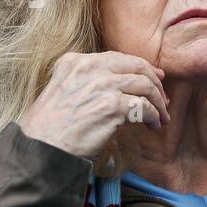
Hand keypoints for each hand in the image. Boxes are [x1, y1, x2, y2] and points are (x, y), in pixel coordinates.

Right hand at [18, 51, 169, 160]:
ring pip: (145, 86)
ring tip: (162, 117)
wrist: (42, 148)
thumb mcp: (63, 90)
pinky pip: (144, 107)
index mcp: (75, 62)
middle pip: (136, 67)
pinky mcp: (112, 106)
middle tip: (163, 99)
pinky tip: (153, 126)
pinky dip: (154, 117)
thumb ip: (88, 82)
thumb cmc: (51, 128)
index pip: (118, 58)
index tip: (155, 78)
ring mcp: (101, 86)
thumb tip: (122, 86)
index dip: (142, 68)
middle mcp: (89, 68)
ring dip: (158, 103)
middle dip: (155, 83)